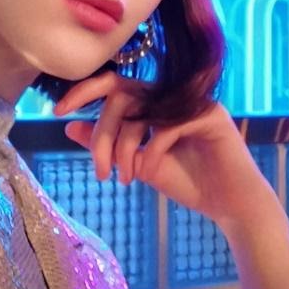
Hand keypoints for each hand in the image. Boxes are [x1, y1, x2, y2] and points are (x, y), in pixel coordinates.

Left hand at [54, 71, 272, 230]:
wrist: (231, 204)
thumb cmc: (187, 181)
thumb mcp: (137, 163)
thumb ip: (108, 143)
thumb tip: (69, 126)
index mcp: (154, 101)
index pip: (113, 83)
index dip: (84, 91)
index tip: (57, 111)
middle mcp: (172, 95)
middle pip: (122, 95)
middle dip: (103, 134)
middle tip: (100, 171)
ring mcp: (192, 102)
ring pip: (141, 109)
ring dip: (123, 147)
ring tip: (122, 177)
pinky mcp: (210, 116)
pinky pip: (166, 125)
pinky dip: (150, 150)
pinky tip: (146, 171)